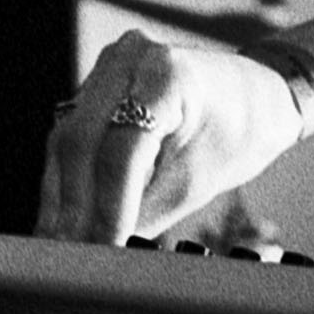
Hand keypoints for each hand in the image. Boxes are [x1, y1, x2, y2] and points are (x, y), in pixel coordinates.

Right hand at [36, 30, 304, 243]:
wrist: (255, 95)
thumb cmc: (237, 134)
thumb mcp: (195, 182)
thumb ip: (145, 215)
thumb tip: (103, 254)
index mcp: (166, 76)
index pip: (120, 151)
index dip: (106, 208)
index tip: (101, 250)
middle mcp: (129, 58)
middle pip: (80, 141)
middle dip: (72, 206)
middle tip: (67, 253)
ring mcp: (109, 65)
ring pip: (65, 139)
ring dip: (59, 195)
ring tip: (58, 242)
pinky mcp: (96, 82)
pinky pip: (70, 132)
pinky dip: (66, 176)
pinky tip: (61, 214)